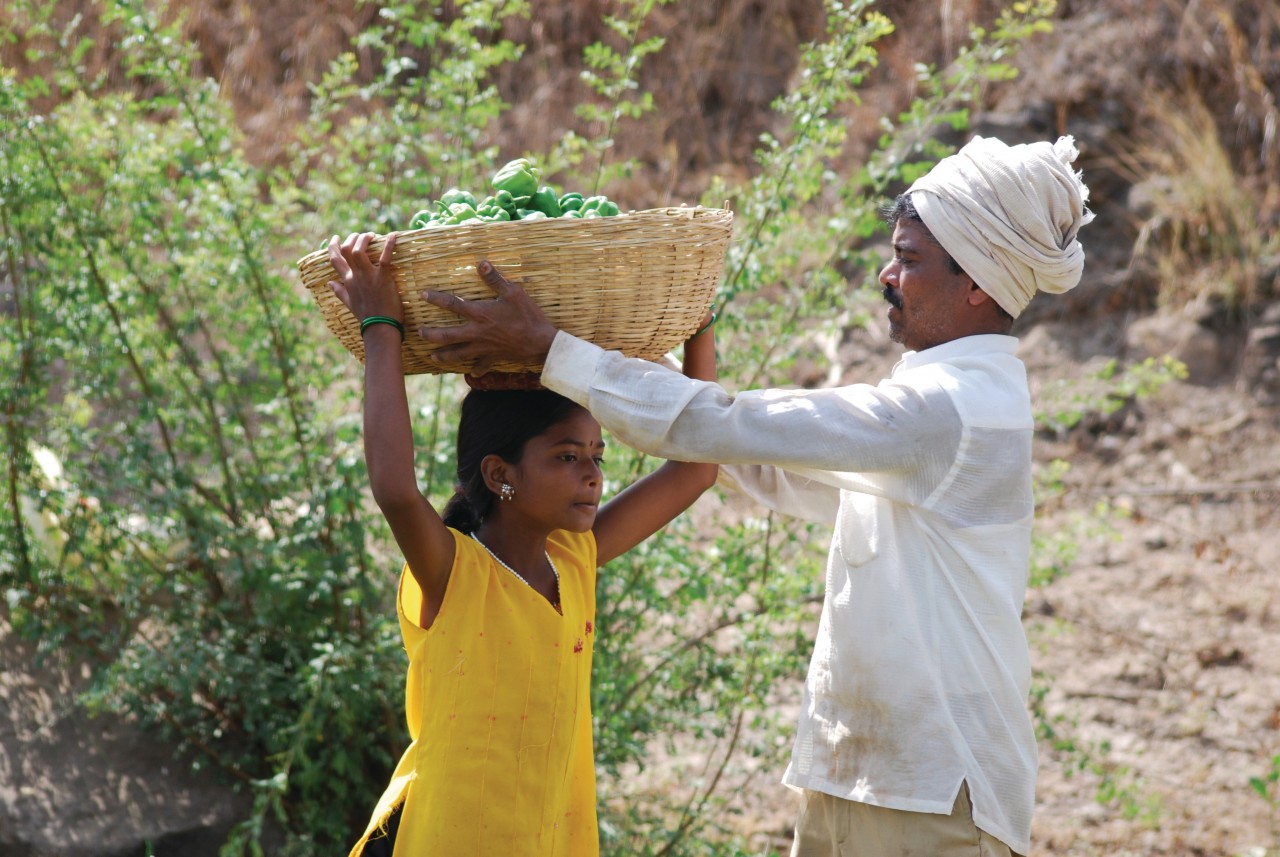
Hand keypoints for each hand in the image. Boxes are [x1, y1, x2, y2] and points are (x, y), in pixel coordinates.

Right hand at [328, 231, 400, 321]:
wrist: (380, 327)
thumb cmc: (367, 316)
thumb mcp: (350, 304)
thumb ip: (340, 291)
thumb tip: (330, 283)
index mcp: (347, 281)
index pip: (335, 259)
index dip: (333, 246)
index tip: (336, 238)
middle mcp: (355, 276)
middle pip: (347, 250)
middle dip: (352, 238)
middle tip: (361, 236)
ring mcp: (368, 276)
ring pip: (360, 249)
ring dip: (365, 239)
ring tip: (372, 235)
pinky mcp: (383, 277)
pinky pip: (384, 257)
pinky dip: (389, 245)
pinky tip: (393, 236)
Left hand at [419, 260, 558, 374]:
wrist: (540, 343)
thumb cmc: (528, 316)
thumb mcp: (513, 292)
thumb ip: (495, 279)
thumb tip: (481, 262)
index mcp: (480, 314)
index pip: (452, 304)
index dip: (435, 298)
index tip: (422, 294)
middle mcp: (477, 332)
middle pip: (447, 336)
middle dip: (431, 335)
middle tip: (420, 333)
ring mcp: (483, 348)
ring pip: (457, 354)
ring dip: (443, 356)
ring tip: (432, 357)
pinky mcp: (493, 358)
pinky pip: (481, 366)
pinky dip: (475, 369)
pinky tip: (471, 371)